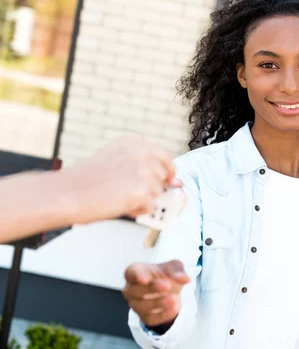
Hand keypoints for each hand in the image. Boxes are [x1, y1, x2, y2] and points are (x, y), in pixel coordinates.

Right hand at [61, 134, 180, 222]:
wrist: (66, 193)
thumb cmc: (86, 180)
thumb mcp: (115, 161)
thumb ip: (144, 168)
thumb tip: (177, 183)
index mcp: (134, 142)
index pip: (165, 156)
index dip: (165, 171)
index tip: (163, 180)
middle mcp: (142, 152)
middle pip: (163, 177)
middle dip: (152, 188)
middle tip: (132, 194)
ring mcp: (144, 171)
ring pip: (158, 193)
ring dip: (143, 200)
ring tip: (119, 198)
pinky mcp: (143, 191)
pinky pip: (150, 207)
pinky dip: (138, 211)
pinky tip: (120, 206)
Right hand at [122, 260, 190, 327]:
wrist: (169, 290)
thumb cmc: (165, 274)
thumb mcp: (174, 267)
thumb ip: (177, 271)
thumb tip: (185, 278)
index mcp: (135, 271)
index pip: (131, 273)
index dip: (137, 275)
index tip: (144, 279)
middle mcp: (131, 289)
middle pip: (136, 290)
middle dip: (152, 288)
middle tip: (167, 286)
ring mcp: (136, 304)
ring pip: (142, 306)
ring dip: (158, 303)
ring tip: (174, 298)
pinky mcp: (144, 317)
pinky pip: (151, 318)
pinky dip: (163, 314)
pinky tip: (174, 307)